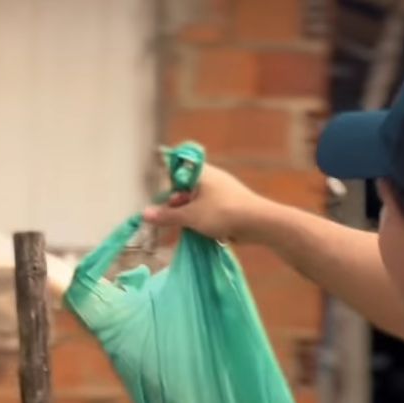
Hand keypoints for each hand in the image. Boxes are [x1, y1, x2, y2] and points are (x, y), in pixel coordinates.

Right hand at [143, 165, 270, 242]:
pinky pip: (211, 210)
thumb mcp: (190, 216)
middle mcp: (212, 178)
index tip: (163, 200)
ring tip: (189, 228)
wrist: (258, 223)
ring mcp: (223, 191)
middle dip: (178, 205)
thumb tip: (144, 213)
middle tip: (175, 220)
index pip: (177, 168)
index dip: (167, 183)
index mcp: (201, 172)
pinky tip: (203, 232)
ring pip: (198, 202)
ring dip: (191, 215)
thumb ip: (167, 216)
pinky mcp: (231, 205)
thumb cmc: (222, 213)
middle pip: (186, 188)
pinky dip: (204, 220)